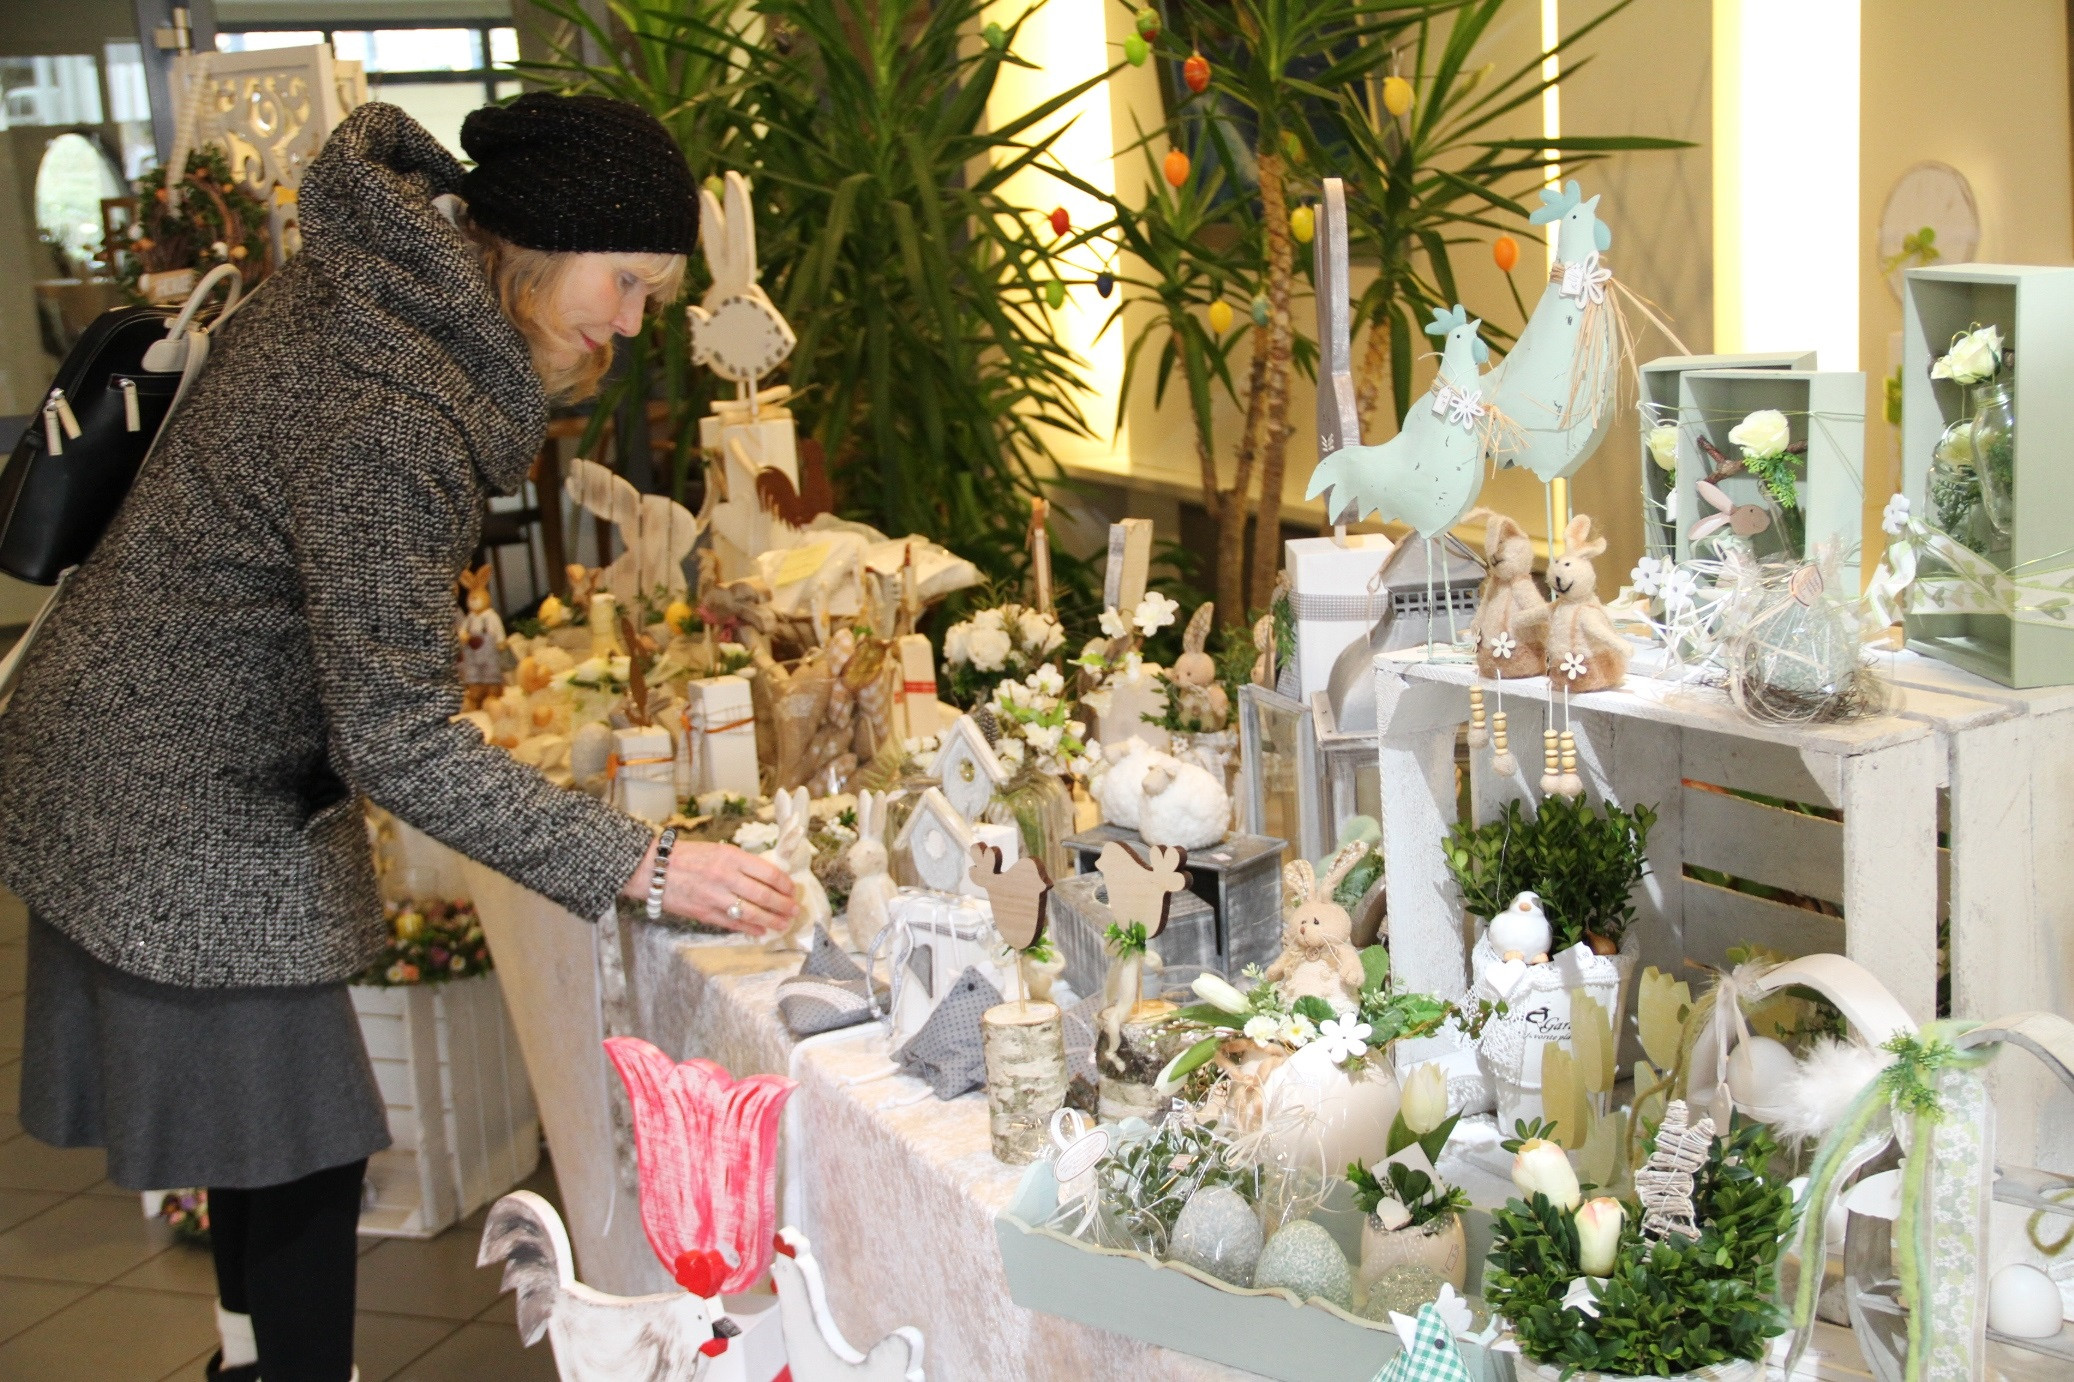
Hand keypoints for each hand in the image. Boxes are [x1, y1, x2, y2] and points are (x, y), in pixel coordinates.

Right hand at [624, 840, 795, 935]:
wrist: (654, 869)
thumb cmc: (687, 856)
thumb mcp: (718, 850)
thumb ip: (741, 864)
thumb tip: (766, 879)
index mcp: (731, 857)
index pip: (769, 873)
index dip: (785, 884)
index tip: (791, 890)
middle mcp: (725, 877)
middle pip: (765, 896)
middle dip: (784, 906)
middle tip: (794, 910)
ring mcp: (715, 898)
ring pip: (752, 914)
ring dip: (772, 921)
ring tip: (783, 924)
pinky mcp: (705, 914)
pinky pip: (733, 924)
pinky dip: (750, 929)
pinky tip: (761, 931)